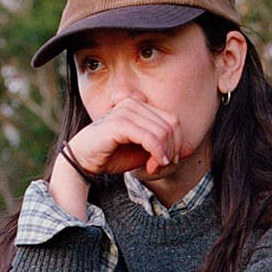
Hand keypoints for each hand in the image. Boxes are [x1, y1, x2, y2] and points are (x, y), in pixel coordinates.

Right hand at [50, 99, 191, 213]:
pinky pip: (150, 138)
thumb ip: (164, 149)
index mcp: (140, 105)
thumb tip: (188, 151)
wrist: (83, 160)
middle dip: (172, 149)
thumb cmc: (112, 155)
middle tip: (161, 166)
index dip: (177, 143)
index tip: (166, 162)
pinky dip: (157, 154)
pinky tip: (152, 165)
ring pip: (163, 132)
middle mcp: (133, 103)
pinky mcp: (119, 123)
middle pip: (172, 125)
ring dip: (164, 154)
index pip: (173, 120)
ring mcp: (126, 111)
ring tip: (154, 168)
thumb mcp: (144, 153)